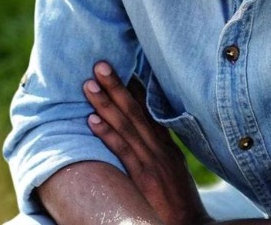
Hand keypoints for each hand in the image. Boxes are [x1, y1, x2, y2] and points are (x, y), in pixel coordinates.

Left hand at [83, 61, 212, 224]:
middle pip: (136, 111)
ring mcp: (154, 162)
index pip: (149, 110)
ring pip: (127, 125)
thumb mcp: (174, 175)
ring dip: (107, 103)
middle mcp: (162, 148)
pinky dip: (108, 134)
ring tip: (89, 84)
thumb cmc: (180, 206)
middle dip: (117, 86)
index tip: (122, 67)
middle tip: (100, 65)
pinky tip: (92, 120)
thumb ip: (160, 156)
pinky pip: (124, 151)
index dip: (134, 89)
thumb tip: (144, 141)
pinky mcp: (145, 178)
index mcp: (168, 147)